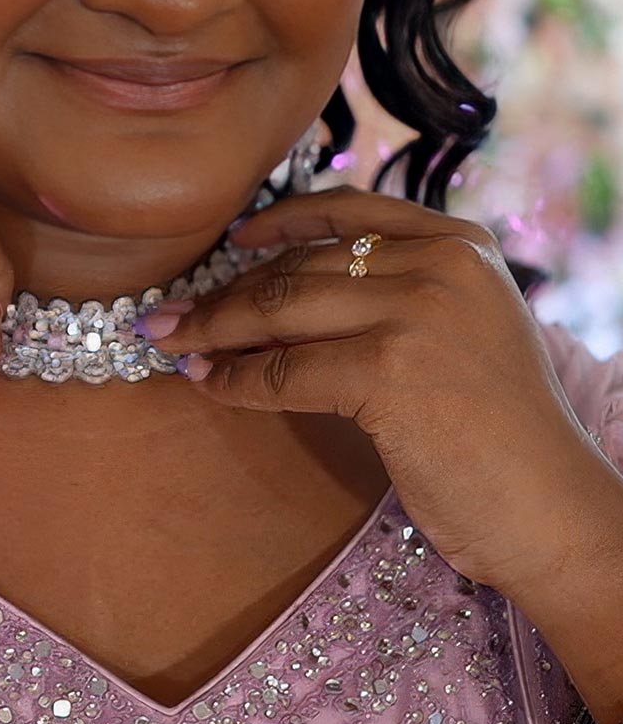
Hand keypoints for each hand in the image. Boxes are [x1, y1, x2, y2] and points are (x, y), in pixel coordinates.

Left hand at [143, 184, 615, 597]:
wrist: (553, 510)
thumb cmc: (501, 434)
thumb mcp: (456, 336)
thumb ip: (387, 302)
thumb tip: (268, 302)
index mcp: (461, 244)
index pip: (350, 213)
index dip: (281, 222)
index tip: (233, 240)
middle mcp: (441, 263)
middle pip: (302, 266)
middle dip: (227, 292)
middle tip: (171, 314)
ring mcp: (418, 312)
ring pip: (281, 309)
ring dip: (213, 328)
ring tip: (170, 343)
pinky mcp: (390, 370)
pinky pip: (283, 369)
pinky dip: (235, 379)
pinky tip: (207, 383)